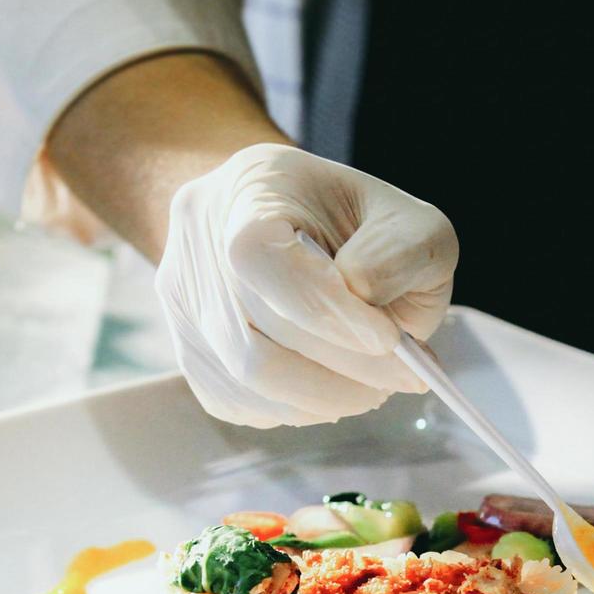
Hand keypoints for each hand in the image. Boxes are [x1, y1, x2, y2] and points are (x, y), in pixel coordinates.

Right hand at [156, 143, 457, 426]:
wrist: (311, 232)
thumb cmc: (365, 230)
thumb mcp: (410, 224)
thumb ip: (398, 254)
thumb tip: (361, 296)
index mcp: (253, 186)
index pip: (257, 258)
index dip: (325, 311)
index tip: (389, 339)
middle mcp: (199, 239)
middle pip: (256, 333)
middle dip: (345, 366)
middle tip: (405, 376)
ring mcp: (183, 298)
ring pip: (247, 377)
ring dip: (326, 396)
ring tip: (375, 386)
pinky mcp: (190, 349)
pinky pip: (240, 400)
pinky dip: (299, 407)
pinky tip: (333, 385)